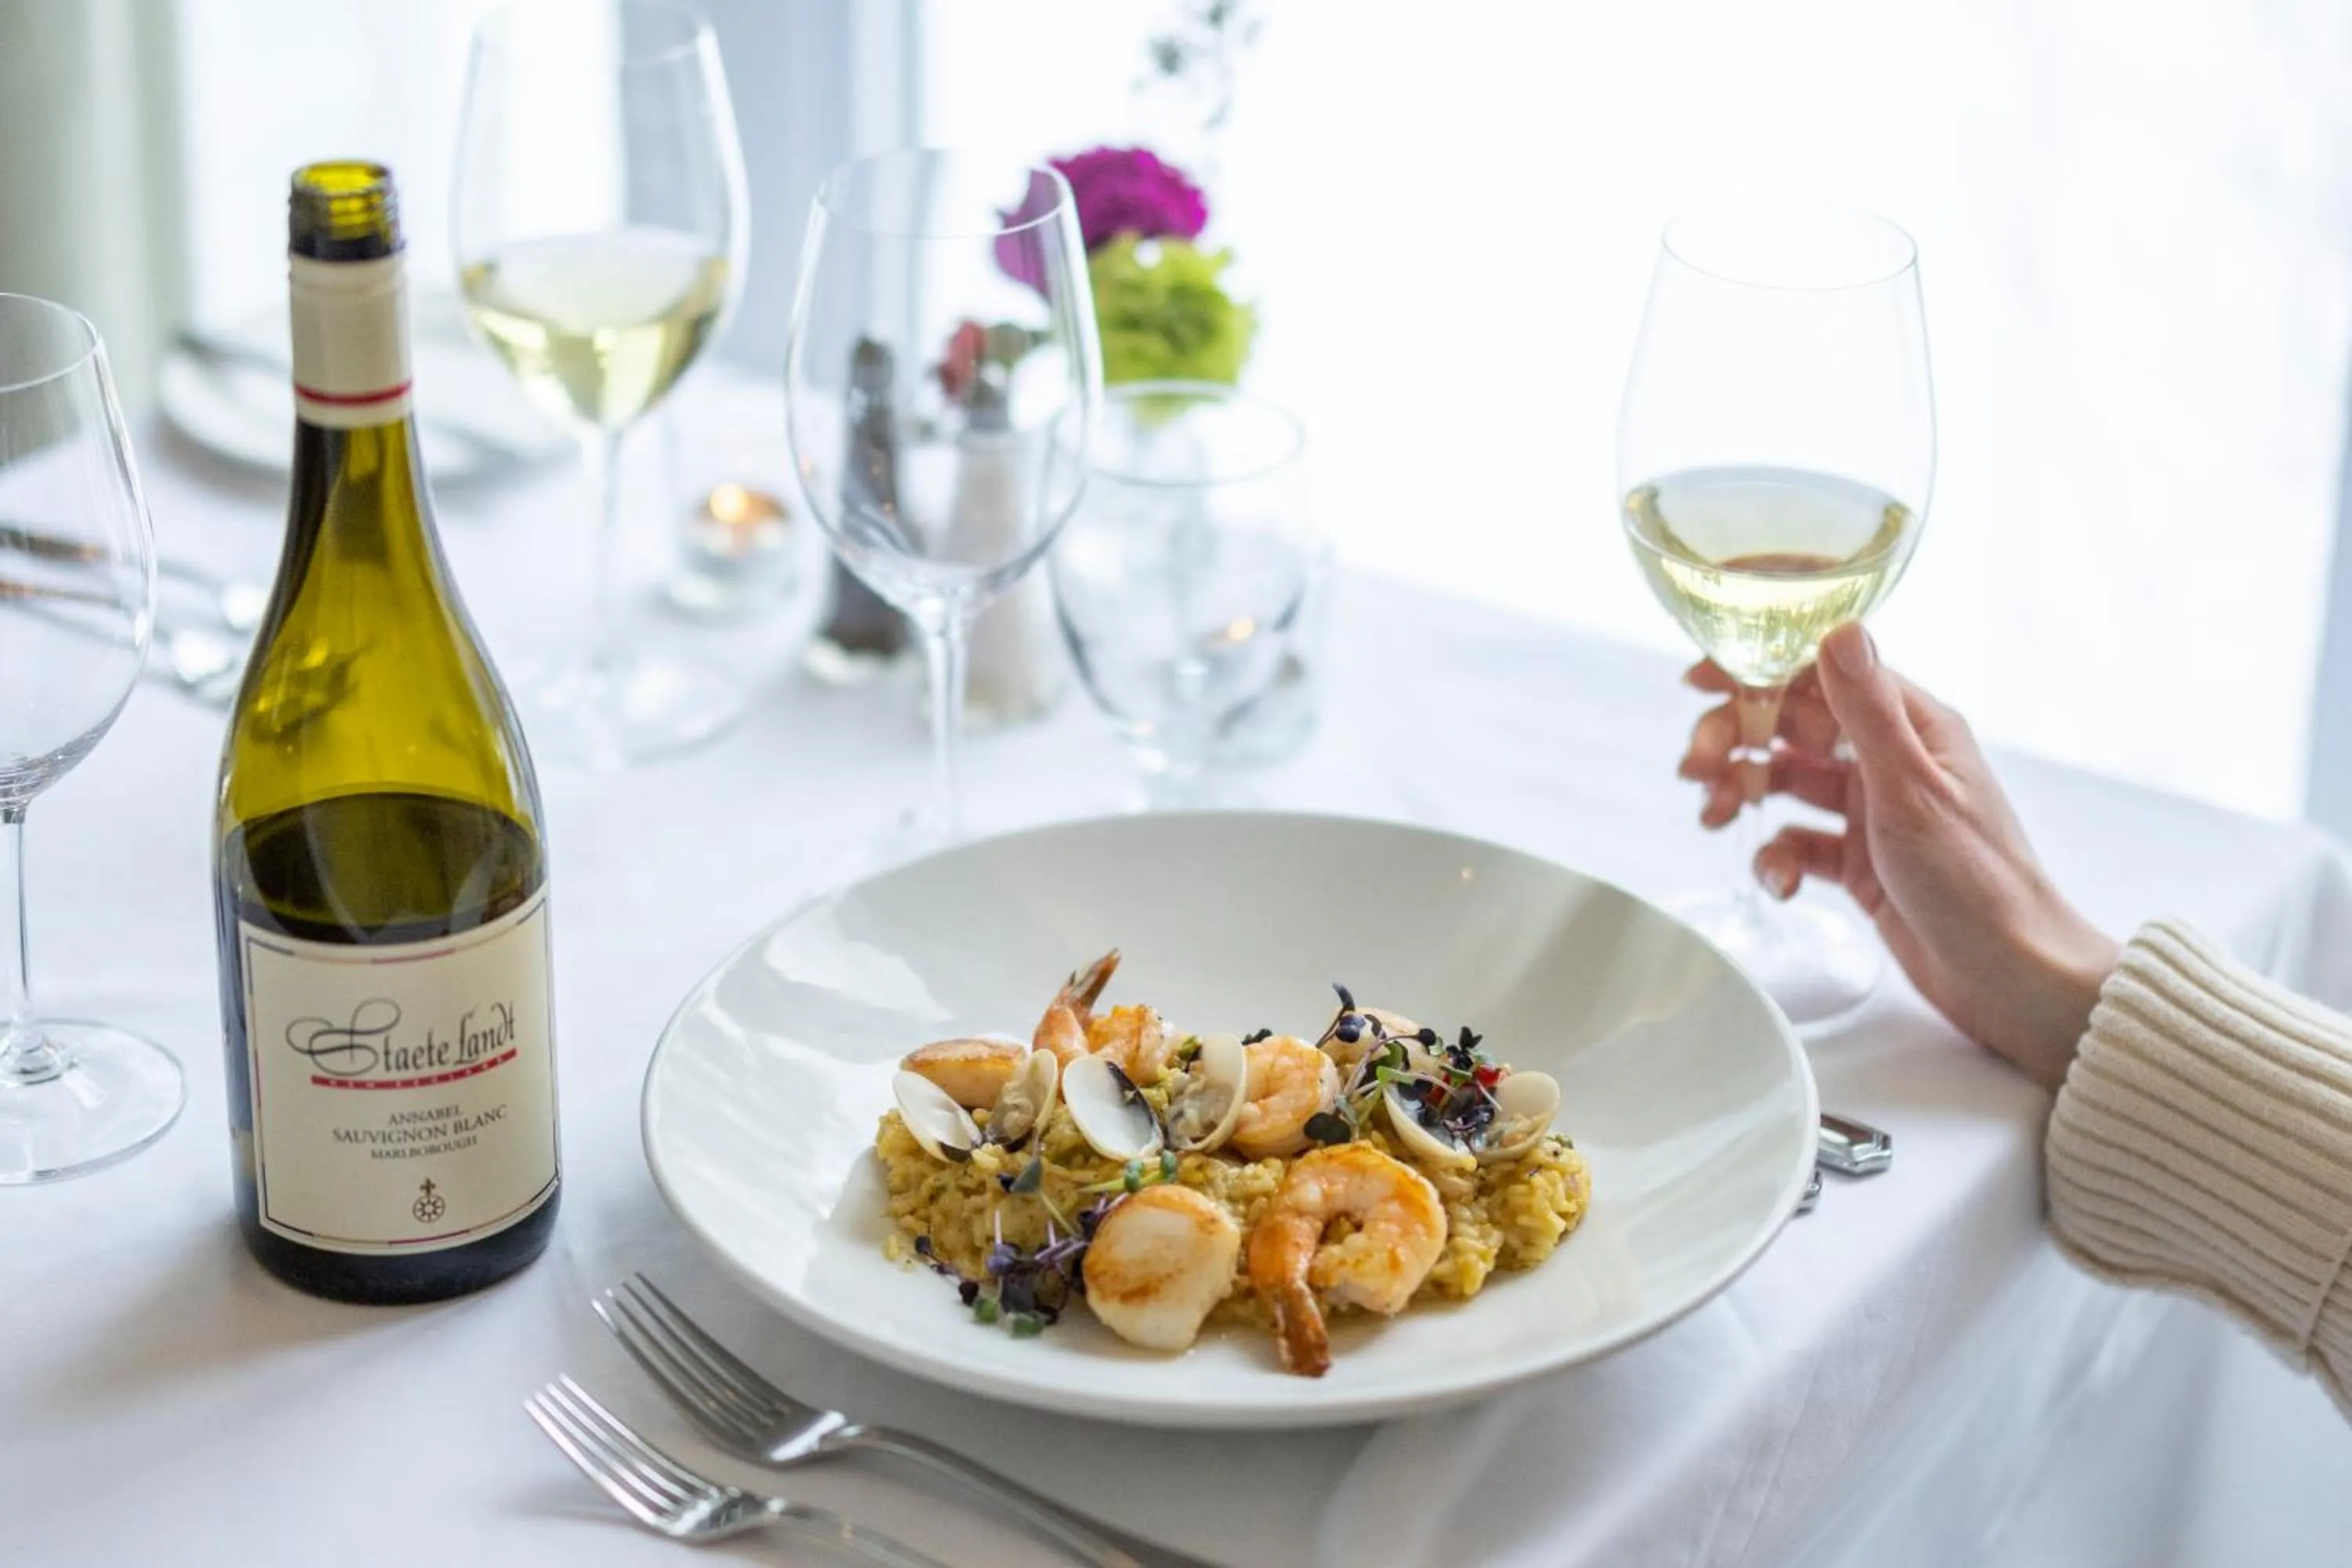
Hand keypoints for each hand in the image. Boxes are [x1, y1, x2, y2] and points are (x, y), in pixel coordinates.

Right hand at [1678, 624, 2118, 1089]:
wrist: (2010, 979)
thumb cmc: (1978, 882)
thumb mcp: (1912, 790)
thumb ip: (1869, 711)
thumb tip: (1838, 627)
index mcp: (1913, 726)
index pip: (1819, 674)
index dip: (1754, 672)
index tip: (1697, 683)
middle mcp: (1890, 761)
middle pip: (1792, 726)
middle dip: (1735, 740)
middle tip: (1695, 769)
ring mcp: (1873, 813)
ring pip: (1786, 782)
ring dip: (1744, 793)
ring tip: (1716, 819)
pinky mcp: (1859, 864)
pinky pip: (1798, 843)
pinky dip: (1777, 858)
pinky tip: (1781, 884)